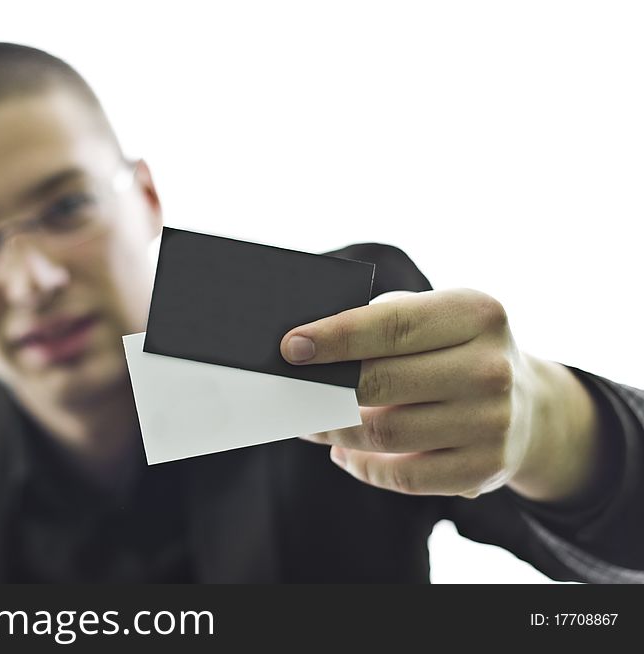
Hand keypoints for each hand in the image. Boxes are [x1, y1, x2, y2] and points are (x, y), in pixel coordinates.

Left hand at [280, 289, 602, 500]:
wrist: (528, 406)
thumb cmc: (456, 351)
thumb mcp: (437, 317)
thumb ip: (382, 322)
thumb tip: (309, 351)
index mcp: (477, 314)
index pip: (392, 326)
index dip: (336, 337)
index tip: (291, 347)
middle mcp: (491, 368)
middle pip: (381, 382)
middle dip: (324, 391)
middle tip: (292, 394)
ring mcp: (492, 422)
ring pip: (384, 433)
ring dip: (336, 431)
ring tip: (313, 423)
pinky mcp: (485, 469)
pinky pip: (403, 476)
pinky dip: (363, 467)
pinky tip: (345, 452)